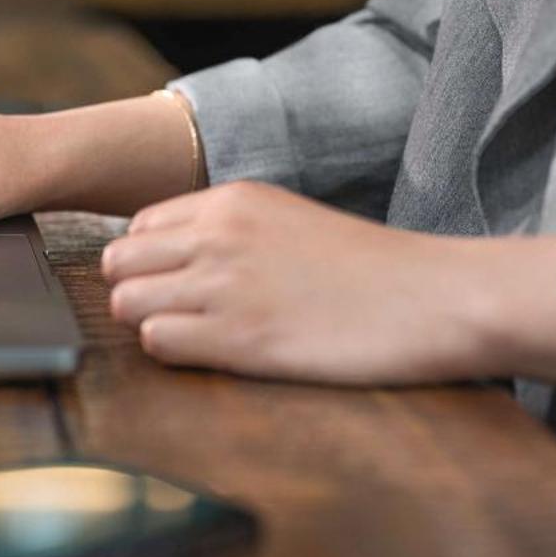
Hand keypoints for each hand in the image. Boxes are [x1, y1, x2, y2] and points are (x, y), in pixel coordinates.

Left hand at [101, 182, 494, 385]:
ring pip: (126, 303)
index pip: (138, 229)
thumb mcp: (290, 221)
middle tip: (179, 318)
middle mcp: (217, 234)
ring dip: (150, 326)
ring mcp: (224, 284)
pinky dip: (172, 354)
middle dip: (137, 294)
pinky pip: (156, 342)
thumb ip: (231, 230)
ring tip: (199, 339)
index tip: (180, 288)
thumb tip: (173, 259)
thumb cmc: (373, 269)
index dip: (150, 264)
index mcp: (231, 200)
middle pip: (118, 264)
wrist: (436, 298)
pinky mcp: (239, 338)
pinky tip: (214, 355)